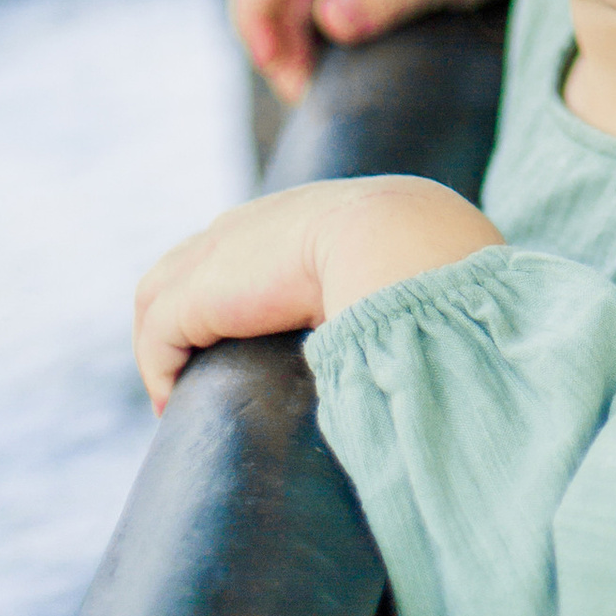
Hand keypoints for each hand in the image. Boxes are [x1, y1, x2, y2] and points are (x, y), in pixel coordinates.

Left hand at [134, 175, 499, 406]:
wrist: (409, 251)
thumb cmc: (440, 273)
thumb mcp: (428, 272)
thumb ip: (419, 292)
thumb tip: (455, 352)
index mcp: (324, 211)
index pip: (262, 240)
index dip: (246, 291)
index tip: (256, 342)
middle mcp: (266, 218)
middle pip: (198, 259)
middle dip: (189, 315)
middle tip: (197, 376)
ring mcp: (227, 248)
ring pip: (163, 292)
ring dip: (167, 347)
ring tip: (181, 400)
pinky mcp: (202, 290)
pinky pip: (160, 332)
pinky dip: (162, 368)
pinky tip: (178, 404)